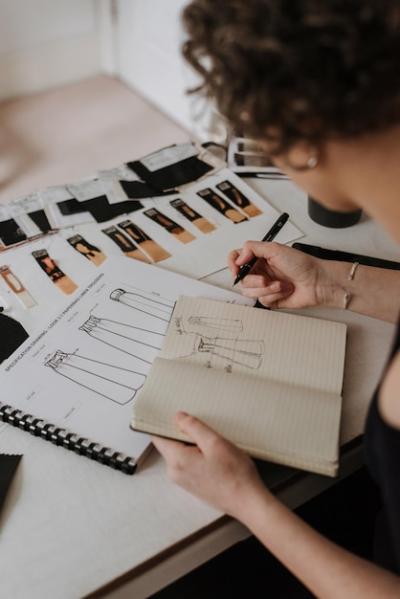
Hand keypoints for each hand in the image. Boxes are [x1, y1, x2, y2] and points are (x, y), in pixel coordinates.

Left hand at [152, 412, 267, 518]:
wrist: (248, 502)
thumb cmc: (234, 473)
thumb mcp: (215, 443)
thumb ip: (193, 427)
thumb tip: (177, 417)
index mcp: (176, 460)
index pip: (158, 437)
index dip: (162, 423)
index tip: (173, 412)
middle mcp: (174, 472)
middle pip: (169, 444)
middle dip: (181, 432)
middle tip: (200, 423)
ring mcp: (183, 480)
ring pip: (179, 453)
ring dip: (191, 443)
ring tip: (210, 439)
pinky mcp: (192, 485)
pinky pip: (187, 463)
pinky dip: (195, 454)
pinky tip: (213, 453)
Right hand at [228, 241, 328, 308]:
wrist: (317, 282)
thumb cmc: (302, 264)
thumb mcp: (275, 249)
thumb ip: (252, 248)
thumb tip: (238, 258)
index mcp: (260, 257)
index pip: (237, 258)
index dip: (233, 264)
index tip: (237, 269)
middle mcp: (261, 271)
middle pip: (242, 279)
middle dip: (254, 281)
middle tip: (266, 280)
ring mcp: (265, 286)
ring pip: (250, 292)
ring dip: (267, 289)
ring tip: (281, 284)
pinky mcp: (271, 299)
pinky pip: (262, 300)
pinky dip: (275, 295)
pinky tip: (285, 290)